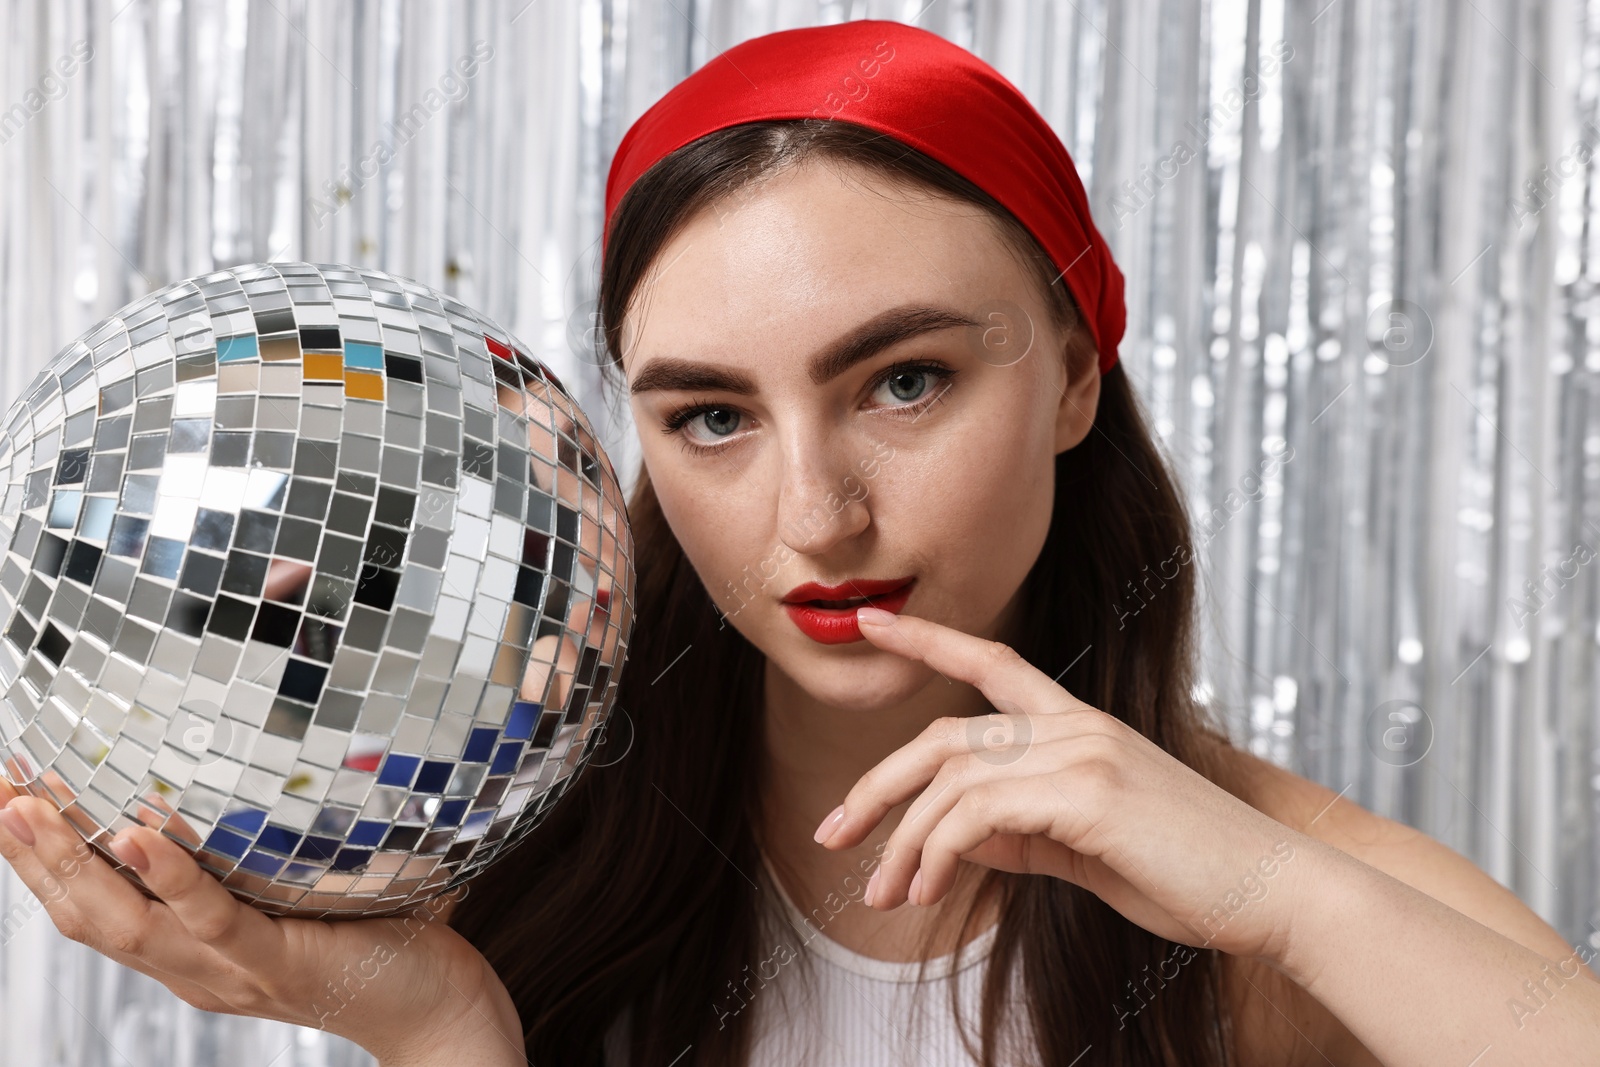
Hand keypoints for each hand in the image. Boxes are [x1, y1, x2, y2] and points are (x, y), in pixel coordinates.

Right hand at [0, 767, 523, 1064]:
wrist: (435, 1007)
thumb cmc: (378, 937)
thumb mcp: (300, 887)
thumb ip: (271, 838)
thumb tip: (277, 745)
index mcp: (191, 948)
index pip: (94, 901)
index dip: (42, 855)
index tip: (8, 794)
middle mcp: (194, 966)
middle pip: (86, 913)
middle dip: (31, 854)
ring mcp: (228, 970)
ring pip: (127, 922)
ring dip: (73, 861)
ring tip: (33, 803)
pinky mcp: (273, 961)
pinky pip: (211, 920)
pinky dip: (170, 878)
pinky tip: (141, 833)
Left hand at [817, 608, 1312, 962]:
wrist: (1275, 895)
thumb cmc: (1188, 876)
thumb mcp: (1087, 849)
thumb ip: (1021, 833)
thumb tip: (952, 838)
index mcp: (1079, 726)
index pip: (990, 664)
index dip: (928, 639)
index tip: (872, 621)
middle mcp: (1075, 726)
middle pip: (943, 736)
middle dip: (876, 785)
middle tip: (830, 834)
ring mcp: (1083, 752)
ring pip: (950, 780)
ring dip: (902, 843)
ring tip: (881, 897)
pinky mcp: (1087, 793)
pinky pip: (977, 814)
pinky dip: (937, 853)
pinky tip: (928, 892)